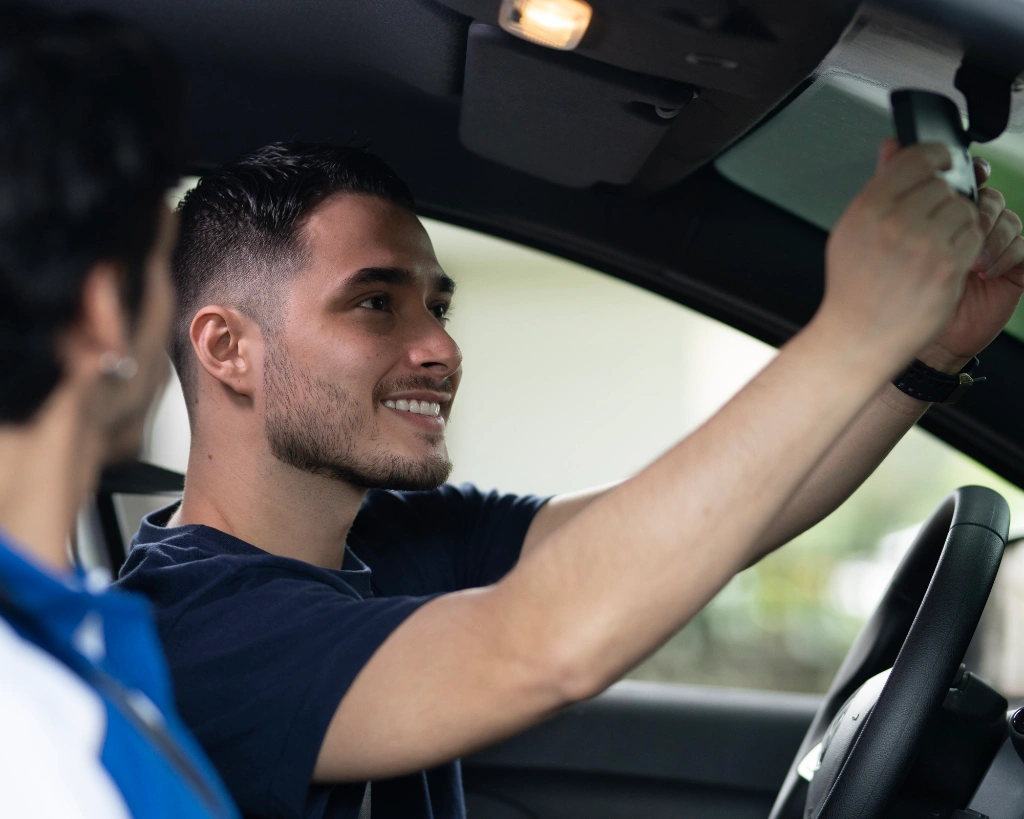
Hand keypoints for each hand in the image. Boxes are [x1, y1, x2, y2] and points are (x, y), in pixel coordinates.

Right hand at [822, 139, 983, 371]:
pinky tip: (942, 262)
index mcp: (869, 207)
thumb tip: (893, 146)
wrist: (859, 336)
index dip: (936, 156)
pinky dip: (965, 248)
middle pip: (943, 185)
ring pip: (965, 209)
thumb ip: (878, 185)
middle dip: (942, 200)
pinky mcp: (947, 266)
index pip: (916, 157)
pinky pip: (974, 238)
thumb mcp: (852, 230)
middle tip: (928, 222)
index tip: (943, 162)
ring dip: (956, 224)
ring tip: (933, 246)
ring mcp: (924, 244)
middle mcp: (896, 221)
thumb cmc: (854, 288)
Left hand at [906, 142, 1023, 372]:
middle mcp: (966, 223)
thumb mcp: (883, 232)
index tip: (959, 172)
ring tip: (964, 256)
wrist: (898, 334)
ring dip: (985, 232)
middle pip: (985, 192)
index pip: (962, 174)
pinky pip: (1022, 244)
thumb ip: (889, 186)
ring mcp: (990, 243)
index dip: (965, 170)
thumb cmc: (892, 287)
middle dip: (970, 208)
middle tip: (950, 228)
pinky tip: (981, 269)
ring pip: (1004, 215)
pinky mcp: (1010, 266)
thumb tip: (889, 144)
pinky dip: (1003, 253)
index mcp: (937, 210)